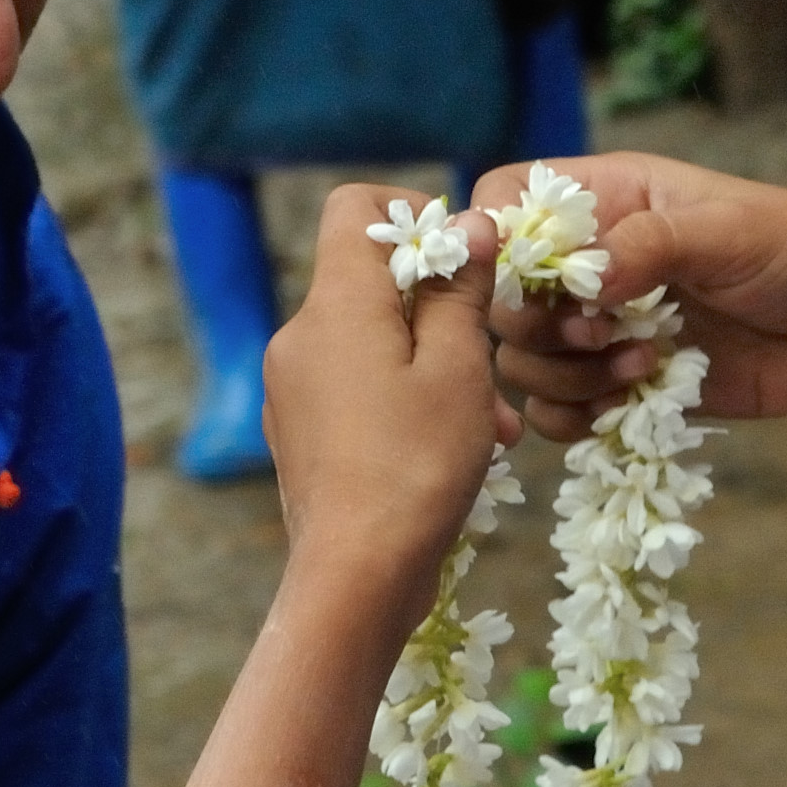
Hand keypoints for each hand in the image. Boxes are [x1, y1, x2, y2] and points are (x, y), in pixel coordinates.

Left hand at [267, 183, 516, 620]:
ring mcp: (293, 388)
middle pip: (371, 282)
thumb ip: (460, 289)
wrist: (356, 577)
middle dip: (440, 307)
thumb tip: (470, 225)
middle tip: (493, 359)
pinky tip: (456, 448)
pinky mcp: (300, 432)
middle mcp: (300, 336)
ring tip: (492, 421)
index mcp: (334, 305)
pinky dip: (407, 401)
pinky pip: (358, 390)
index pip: (355, 209)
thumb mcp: (458, 369)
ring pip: (373, 343)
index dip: (414, 216)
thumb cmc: (417, 467)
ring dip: (436, 364)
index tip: (464, 260)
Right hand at [471, 153, 786, 462]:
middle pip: (502, 298)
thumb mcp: (728, 230)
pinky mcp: (620, 385)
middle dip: (539, 325)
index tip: (534, 275)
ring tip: (639, 367)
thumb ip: (651, 242)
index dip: (499, 239)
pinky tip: (628, 404)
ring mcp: (601, 327)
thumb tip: (584, 279)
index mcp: (606, 199)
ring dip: (567, 376)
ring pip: (525, 361)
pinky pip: (558, 413)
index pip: (506, 200)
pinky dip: (575, 418)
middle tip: (601, 333)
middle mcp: (589, 263)